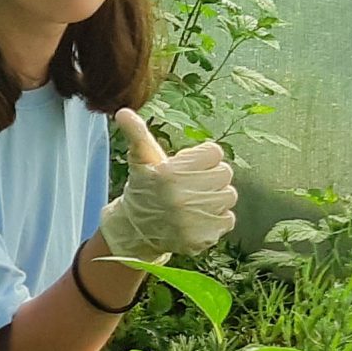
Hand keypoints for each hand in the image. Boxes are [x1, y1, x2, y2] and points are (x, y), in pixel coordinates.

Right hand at [97, 109, 235, 260]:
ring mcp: (193, 219)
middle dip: (209, 177)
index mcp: (170, 173)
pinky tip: (198, 219)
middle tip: (191, 185)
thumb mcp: (140, 160)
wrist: (134, 231)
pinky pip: (228, 220)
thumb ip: (137, 134)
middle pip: (224, 174)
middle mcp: (182, 197)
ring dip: (215, 198)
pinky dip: (216, 220)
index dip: (202, 159)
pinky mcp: (202, 237)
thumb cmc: (144, 188)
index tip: (187, 167)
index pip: (215, 153)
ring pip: (228, 196)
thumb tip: (122, 112)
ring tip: (195, 202)